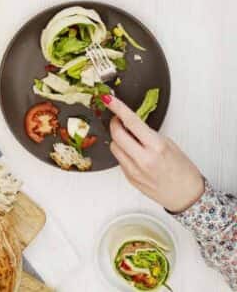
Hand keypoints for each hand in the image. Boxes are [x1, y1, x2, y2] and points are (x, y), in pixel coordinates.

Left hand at [103, 95, 203, 213]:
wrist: (187, 196)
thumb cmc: (183, 171)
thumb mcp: (169, 144)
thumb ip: (148, 134)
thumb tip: (131, 124)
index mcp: (156, 147)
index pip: (131, 121)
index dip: (117, 107)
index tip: (108, 99)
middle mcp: (143, 160)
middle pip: (116, 134)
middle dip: (115, 123)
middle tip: (119, 120)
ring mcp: (135, 171)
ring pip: (114, 147)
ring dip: (118, 140)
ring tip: (131, 140)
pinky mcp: (130, 180)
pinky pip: (119, 160)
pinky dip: (123, 154)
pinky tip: (135, 155)